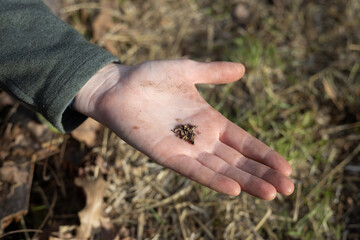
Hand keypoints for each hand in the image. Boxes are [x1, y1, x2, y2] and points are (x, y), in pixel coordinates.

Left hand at [73, 60, 293, 199]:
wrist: (117, 86)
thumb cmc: (149, 77)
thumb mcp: (187, 70)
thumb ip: (214, 72)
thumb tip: (243, 69)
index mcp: (210, 121)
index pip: (244, 142)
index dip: (265, 155)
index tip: (288, 168)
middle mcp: (201, 139)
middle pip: (238, 161)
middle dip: (263, 174)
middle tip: (289, 189)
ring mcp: (185, 149)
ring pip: (220, 170)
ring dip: (245, 182)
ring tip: (271, 194)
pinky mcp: (165, 155)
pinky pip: (192, 170)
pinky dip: (212, 179)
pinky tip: (233, 189)